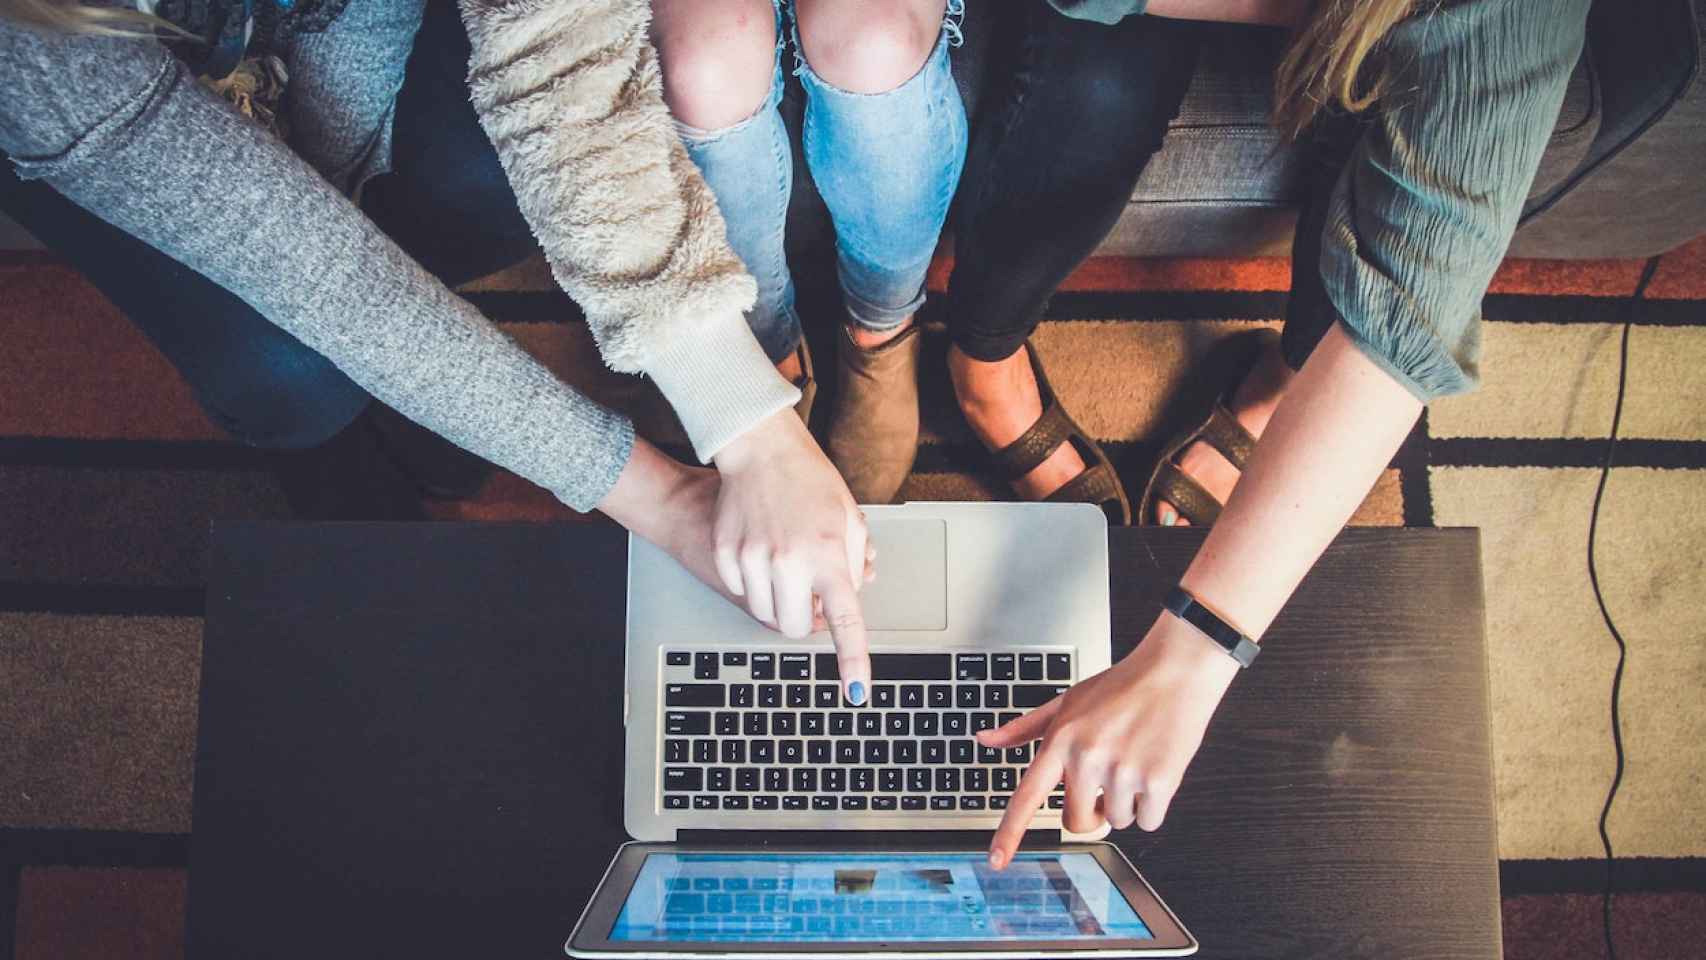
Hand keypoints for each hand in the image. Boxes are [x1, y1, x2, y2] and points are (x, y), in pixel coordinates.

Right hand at [711, 410, 872, 702]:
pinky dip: (753, 582)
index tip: (857, 692)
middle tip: (809, 592)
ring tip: (786, 564)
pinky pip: (741, 591)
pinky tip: (761, 550)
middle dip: (803, 619)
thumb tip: (851, 596)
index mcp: (829, 555)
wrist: (760, 449)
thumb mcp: (849, 519)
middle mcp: (790, 562)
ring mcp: (753, 559)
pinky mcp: (726, 554)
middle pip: (793, 628)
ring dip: (779, 601)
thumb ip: (855, 563)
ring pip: (765, 614)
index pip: (845, 621)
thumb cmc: (810, 480)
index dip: (853, 661)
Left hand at [978, 613, 1240, 867]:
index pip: (1027, 796)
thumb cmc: (1121, 686)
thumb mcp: (1066, 701)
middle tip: (1106, 781)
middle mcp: (1087, 758)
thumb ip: (1024, 727)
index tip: (996, 861)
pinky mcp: (1159, 781)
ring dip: (1127, 803)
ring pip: (1117, 821)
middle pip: (1077, 822)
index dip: (1010, 832)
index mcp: (1061, 741)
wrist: (1174, 671)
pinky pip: (1148, 822)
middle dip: (1092, 812)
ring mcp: (1123, 771)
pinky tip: (1155, 768)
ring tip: (1135, 761)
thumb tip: (986, 740)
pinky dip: (1153, 805)